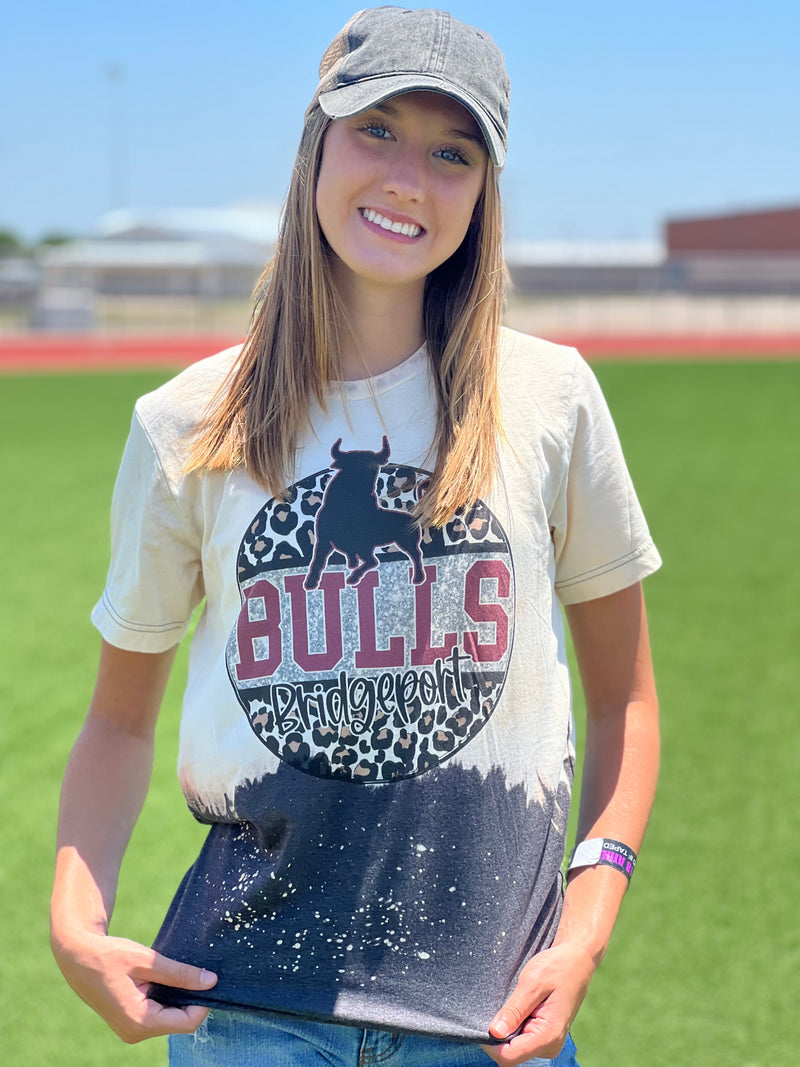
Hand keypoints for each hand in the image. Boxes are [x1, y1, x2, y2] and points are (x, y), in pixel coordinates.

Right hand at [52, 929, 217, 1043]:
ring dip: (178, 996)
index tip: (209, 978)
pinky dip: (166, 997)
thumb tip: (211, 981)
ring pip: (170, 1017)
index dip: (203, 1002)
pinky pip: (159, 1013)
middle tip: (195, 970)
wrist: (76, 955)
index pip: (188, 1022)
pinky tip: (164, 977)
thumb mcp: (147, 961)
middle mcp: (135, 1032)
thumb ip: (179, 973)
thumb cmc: (108, 956)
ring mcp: (132, 1029)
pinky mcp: (130, 1021)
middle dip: (191, 997)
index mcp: (139, 1022)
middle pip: (180, 1021)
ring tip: (176, 971)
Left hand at [481, 943, 594, 1065]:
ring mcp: (548, 1043)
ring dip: (507, 1028)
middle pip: (510, 1054)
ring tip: (513, 1003)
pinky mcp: (544, 1036)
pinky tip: (518, 1007)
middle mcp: (549, 1046)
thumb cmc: (556, 968)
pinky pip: (521, 1039)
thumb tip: (494, 1032)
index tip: (482, 1021)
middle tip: (501, 1005)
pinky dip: (513, 1025)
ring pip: (514, 1047)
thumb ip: (514, 1010)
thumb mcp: (532, 984)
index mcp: (548, 1036)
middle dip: (499, 1034)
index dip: (491, 1043)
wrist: (576, 960)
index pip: (509, 1056)